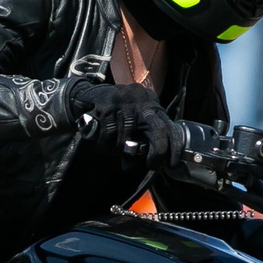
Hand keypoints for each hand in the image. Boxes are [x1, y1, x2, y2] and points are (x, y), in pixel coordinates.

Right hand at [69, 79, 184, 170]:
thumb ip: (139, 143)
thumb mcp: (132, 126)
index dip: (174, 147)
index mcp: (152, 105)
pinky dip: (105, 144)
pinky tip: (101, 142)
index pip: (170, 127)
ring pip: (128, 136)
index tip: (172, 165)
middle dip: (158, 151)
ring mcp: (125, 99)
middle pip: (158, 129)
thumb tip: (140, 166)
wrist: (88, 96)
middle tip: (151, 165)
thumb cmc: (114, 116)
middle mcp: (142, 99)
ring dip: (119, 149)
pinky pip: (110, 133)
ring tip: (111, 149)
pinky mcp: (108, 102)